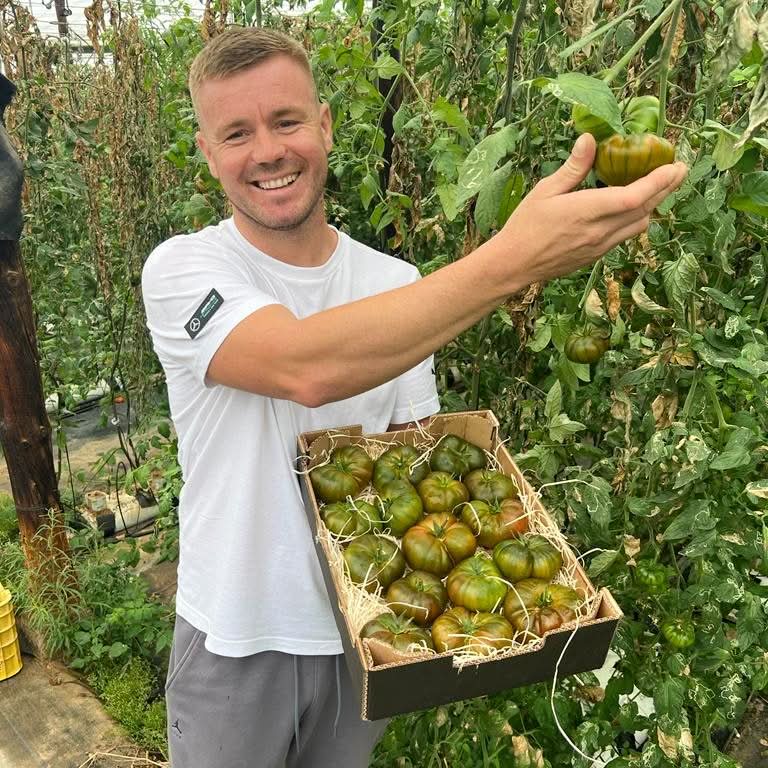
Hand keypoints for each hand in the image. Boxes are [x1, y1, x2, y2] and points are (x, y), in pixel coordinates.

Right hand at [497, 133, 687, 283]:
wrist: (514, 264)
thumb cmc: (525, 226)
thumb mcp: (545, 190)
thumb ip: (573, 167)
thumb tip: (590, 139)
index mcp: (587, 211)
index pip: (634, 196)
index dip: (659, 181)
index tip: (674, 165)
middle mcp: (599, 231)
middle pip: (645, 210)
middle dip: (666, 189)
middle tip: (679, 169)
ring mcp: (600, 246)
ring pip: (639, 225)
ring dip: (652, 205)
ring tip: (658, 186)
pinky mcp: (596, 255)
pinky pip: (625, 235)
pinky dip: (636, 218)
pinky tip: (632, 207)